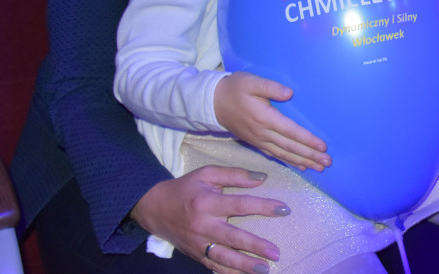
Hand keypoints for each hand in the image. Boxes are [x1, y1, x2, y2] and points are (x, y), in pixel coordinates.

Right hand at [131, 165, 288, 273]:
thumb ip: (235, 175)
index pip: (240, 205)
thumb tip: (263, 177)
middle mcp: (203, 225)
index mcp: (208, 202)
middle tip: (276, 253)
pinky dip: (228, 273)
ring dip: (244, 266)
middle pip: (233, 237)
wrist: (154, 208)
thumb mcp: (208, 174)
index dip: (263, 207)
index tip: (284, 209)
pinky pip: (213, 267)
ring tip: (265, 270)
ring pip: (223, 258)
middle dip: (255, 246)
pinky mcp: (195, 255)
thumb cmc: (185, 188)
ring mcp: (198, 243)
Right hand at [214, 72, 329, 171]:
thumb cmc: (234, 88)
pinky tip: (299, 167)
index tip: (323, 147)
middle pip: (290, 147)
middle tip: (327, 163)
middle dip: (310, 156)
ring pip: (283, 154)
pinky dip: (288, 161)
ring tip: (319, 168)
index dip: (307, 140)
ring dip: (302, 162)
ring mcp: (258, 140)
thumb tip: (289, 93)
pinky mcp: (255, 142)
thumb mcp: (251, 82)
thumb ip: (271, 87)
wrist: (212, 102)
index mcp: (264, 118)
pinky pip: (274, 155)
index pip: (290, 131)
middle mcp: (263, 133)